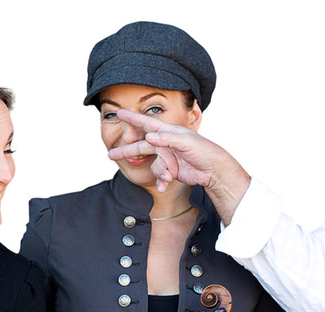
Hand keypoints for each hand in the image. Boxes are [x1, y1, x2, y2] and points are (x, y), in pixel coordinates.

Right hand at [106, 109, 248, 222]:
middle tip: (110, 154)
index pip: (147, 123)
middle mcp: (165, 143)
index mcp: (169, 132)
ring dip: (159, 171)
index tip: (119, 113)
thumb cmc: (204, 151)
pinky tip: (164, 185)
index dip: (133, 118)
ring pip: (152, 165)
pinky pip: (158, 175)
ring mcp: (167, 158)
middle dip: (127, 150)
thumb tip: (150, 137)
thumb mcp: (187, 141)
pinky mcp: (170, 170)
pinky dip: (161, 181)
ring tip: (168, 175)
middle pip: (141, 146)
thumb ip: (168, 139)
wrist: (214, 171)